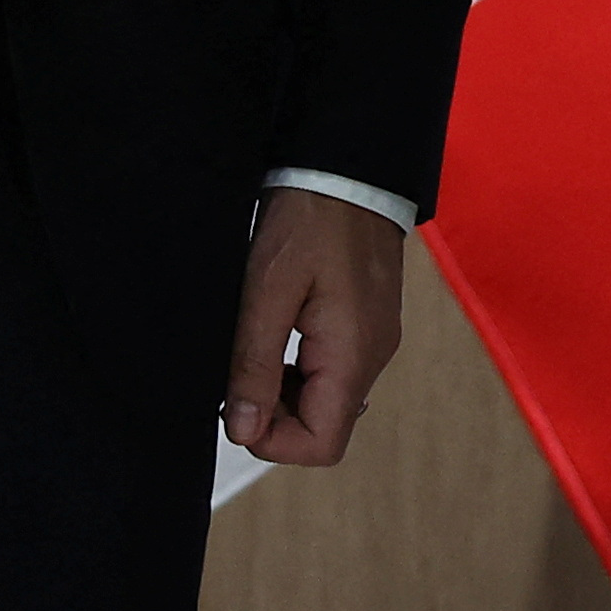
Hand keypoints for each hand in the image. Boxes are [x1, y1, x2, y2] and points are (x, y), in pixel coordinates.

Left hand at [223, 185, 409, 464]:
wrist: (349, 166)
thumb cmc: (311, 217)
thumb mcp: (268, 291)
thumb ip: (255, 365)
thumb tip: (244, 430)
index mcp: (352, 355)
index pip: (321, 445)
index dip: (272, 440)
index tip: (236, 404)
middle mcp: (373, 357)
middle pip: (324, 427)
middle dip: (275, 414)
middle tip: (239, 370)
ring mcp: (375, 340)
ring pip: (328, 401)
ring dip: (285, 390)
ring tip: (256, 344)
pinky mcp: (368, 324)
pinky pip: (335, 370)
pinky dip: (302, 368)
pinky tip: (279, 331)